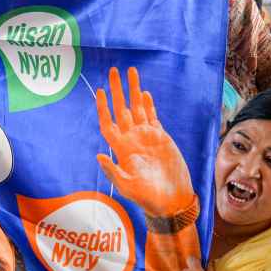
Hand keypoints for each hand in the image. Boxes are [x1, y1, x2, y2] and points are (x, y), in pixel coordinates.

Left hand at [96, 67, 194, 217]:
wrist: (171, 200)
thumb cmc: (147, 198)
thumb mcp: (127, 187)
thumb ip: (113, 171)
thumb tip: (98, 156)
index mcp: (121, 149)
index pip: (108, 122)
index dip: (103, 107)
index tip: (99, 91)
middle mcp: (132, 139)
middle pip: (121, 109)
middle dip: (117, 90)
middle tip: (114, 70)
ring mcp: (146, 137)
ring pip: (138, 108)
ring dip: (134, 91)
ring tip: (131, 72)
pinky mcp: (161, 138)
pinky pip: (152, 117)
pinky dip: (148, 105)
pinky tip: (144, 93)